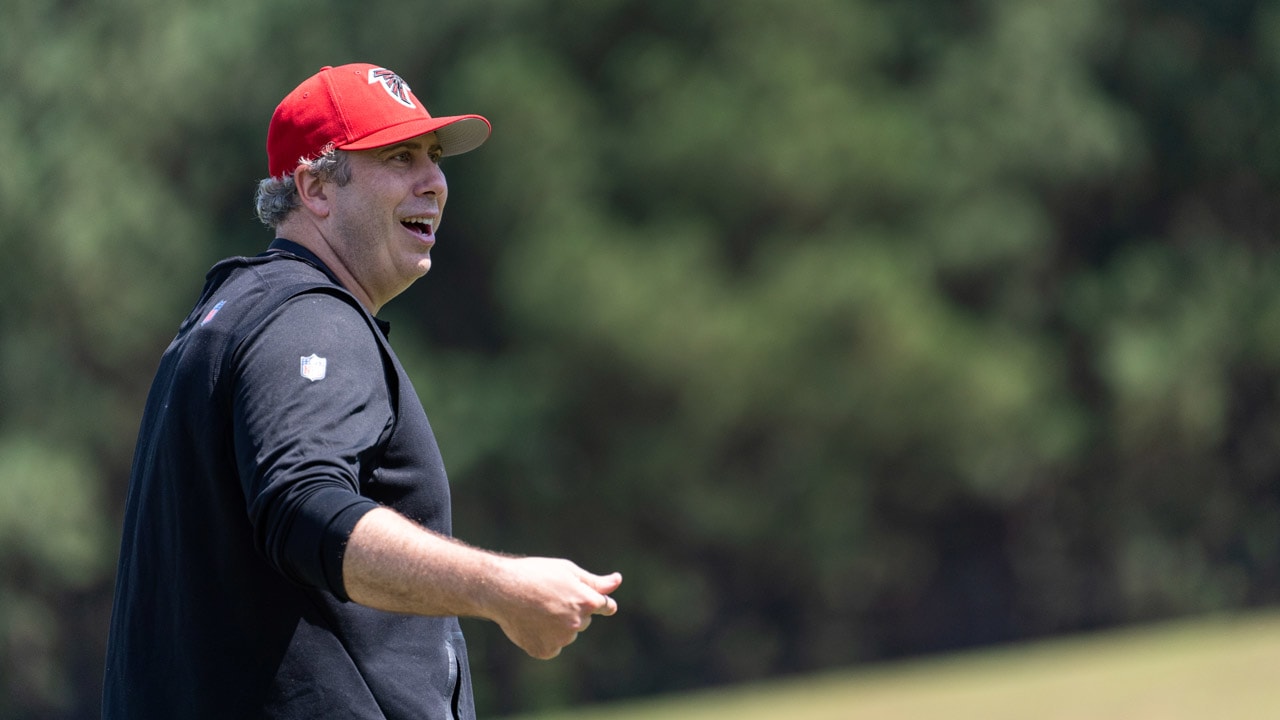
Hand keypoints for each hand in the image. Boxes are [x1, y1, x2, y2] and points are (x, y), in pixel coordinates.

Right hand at [489, 557, 621, 658]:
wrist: (501, 590)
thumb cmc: (535, 574)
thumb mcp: (568, 571)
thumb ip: (595, 582)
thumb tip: (618, 581)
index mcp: (587, 601)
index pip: (605, 606)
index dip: (596, 602)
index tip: (593, 602)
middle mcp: (578, 623)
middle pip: (583, 620)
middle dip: (572, 611)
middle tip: (549, 598)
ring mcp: (562, 640)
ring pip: (567, 634)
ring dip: (557, 626)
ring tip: (535, 610)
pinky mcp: (545, 651)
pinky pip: (552, 647)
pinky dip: (544, 639)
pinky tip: (530, 624)